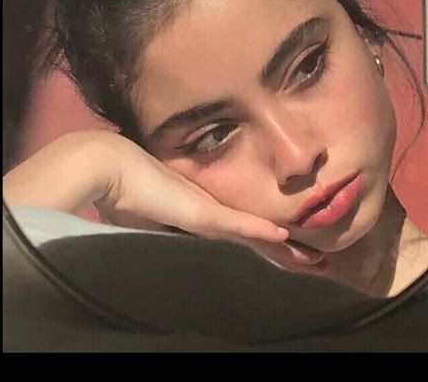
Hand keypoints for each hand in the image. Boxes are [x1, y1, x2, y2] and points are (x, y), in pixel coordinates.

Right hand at [5, 131, 329, 272]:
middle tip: (319, 262)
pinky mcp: (200, 211)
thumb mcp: (148, 219)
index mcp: (201, 212)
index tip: (294, 255)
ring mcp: (208, 210)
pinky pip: (238, 226)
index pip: (244, 234)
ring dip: (287, 251)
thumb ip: (165, 229)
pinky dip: (260, 232)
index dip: (269, 247)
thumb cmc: (121, 189)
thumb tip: (170, 239)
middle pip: (260, 236)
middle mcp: (212, 210)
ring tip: (317, 262)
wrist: (107, 165)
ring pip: (258, 235)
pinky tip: (285, 238)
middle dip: (289, 252)